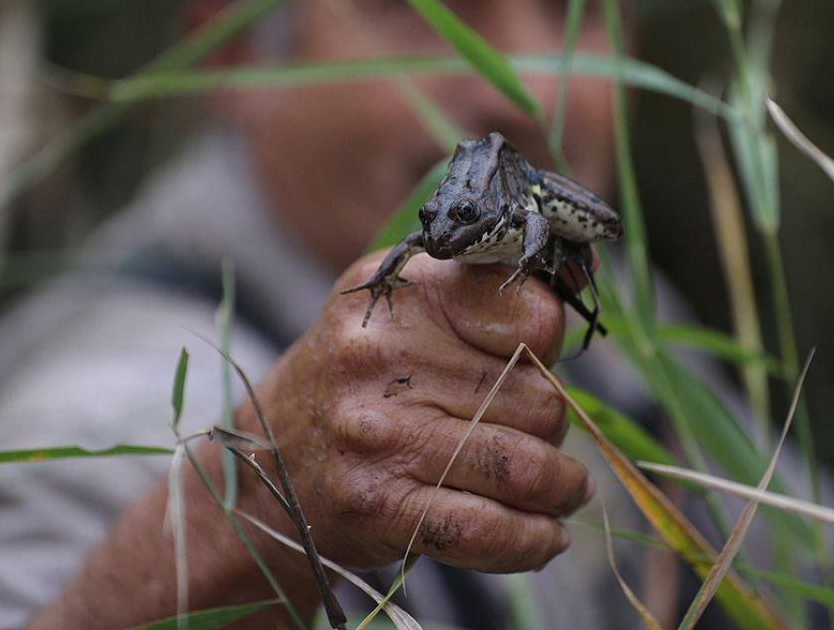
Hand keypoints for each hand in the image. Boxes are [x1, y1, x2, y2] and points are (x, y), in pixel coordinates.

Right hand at [238, 251, 593, 574]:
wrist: (263, 467)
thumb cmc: (358, 384)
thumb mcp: (400, 311)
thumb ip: (480, 298)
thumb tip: (571, 298)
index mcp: (400, 293)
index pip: (530, 317)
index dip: (550, 348)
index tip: (537, 364)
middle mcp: (381, 355)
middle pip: (538, 398)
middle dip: (552, 426)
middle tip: (532, 436)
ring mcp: (377, 433)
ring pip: (526, 467)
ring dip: (560, 488)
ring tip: (561, 491)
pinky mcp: (378, 505)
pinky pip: (488, 530)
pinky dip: (533, 541)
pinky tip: (544, 536)